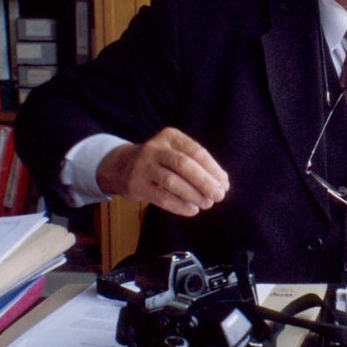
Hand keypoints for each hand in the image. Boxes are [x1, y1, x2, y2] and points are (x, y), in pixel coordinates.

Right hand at [96, 127, 229, 216]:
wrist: (122, 166)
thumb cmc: (160, 161)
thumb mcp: (176, 153)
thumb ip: (198, 165)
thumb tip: (223, 182)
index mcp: (170, 136)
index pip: (196, 151)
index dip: (213, 169)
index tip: (225, 184)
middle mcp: (155, 148)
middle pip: (183, 164)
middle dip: (204, 181)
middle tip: (219, 196)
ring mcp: (142, 165)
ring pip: (171, 181)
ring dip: (193, 194)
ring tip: (207, 204)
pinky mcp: (135, 184)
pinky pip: (160, 197)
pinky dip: (179, 205)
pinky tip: (192, 210)